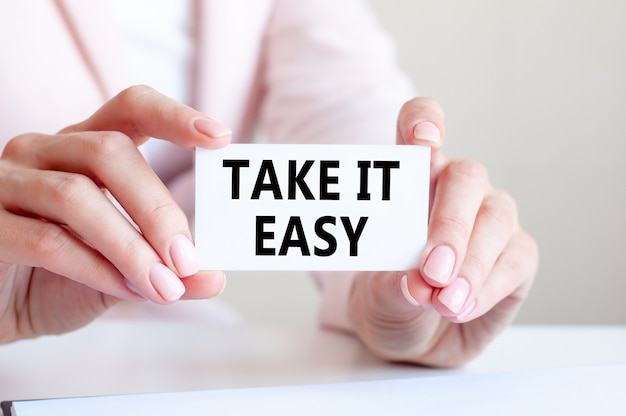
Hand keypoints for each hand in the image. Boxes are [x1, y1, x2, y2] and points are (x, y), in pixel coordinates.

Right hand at [0, 86, 230, 342]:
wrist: (0, 311)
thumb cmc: (61, 278)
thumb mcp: (124, 271)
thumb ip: (166, 270)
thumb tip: (215, 279)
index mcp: (84, 148)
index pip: (131, 108)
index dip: (174, 116)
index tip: (220, 137)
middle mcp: (43, 151)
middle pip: (110, 153)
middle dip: (157, 210)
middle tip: (187, 259)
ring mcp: (7, 182)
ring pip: (77, 196)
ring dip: (130, 247)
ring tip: (163, 286)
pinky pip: (48, 240)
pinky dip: (97, 268)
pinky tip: (126, 291)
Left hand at [348, 98, 538, 366]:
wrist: (414, 337)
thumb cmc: (391, 299)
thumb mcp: (377, 296)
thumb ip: (392, 287)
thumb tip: (416, 284)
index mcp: (412, 180)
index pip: (419, 128)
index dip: (423, 121)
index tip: (423, 139)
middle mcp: (455, 190)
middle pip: (465, 177)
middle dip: (449, 224)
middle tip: (431, 271)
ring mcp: (490, 218)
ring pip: (495, 217)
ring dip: (470, 262)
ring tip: (443, 301)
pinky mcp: (517, 254)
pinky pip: (515, 260)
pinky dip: (487, 286)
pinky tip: (461, 306)